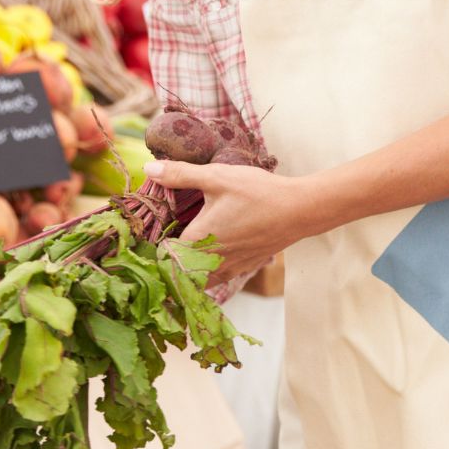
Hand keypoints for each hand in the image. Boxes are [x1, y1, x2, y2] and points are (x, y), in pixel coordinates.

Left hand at [145, 159, 316, 286]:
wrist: (299, 210)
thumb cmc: (258, 192)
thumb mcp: (217, 177)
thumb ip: (181, 174)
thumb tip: (149, 168)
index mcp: (197, 240)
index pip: (162, 255)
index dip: (152, 246)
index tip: (149, 233)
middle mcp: (210, 261)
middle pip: (177, 272)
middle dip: (167, 260)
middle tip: (163, 241)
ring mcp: (229, 268)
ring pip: (197, 280)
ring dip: (188, 268)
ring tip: (184, 249)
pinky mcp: (244, 268)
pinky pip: (217, 278)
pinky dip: (207, 270)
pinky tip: (211, 250)